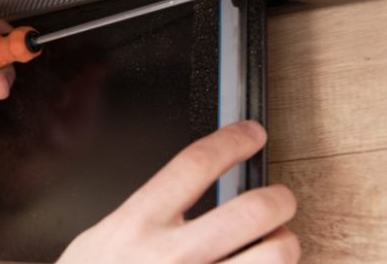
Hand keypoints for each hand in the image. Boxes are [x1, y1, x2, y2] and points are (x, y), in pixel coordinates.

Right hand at [58, 121, 299, 263]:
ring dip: (285, 245)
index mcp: (138, 223)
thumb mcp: (101, 237)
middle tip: (280, 198)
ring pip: (273, 256)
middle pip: (250, 210)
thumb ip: (145, 213)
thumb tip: (187, 186)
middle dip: (278, 198)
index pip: (195, 165)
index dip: (231, 141)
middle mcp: (171, 256)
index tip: (251, 134)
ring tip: (278, 242)